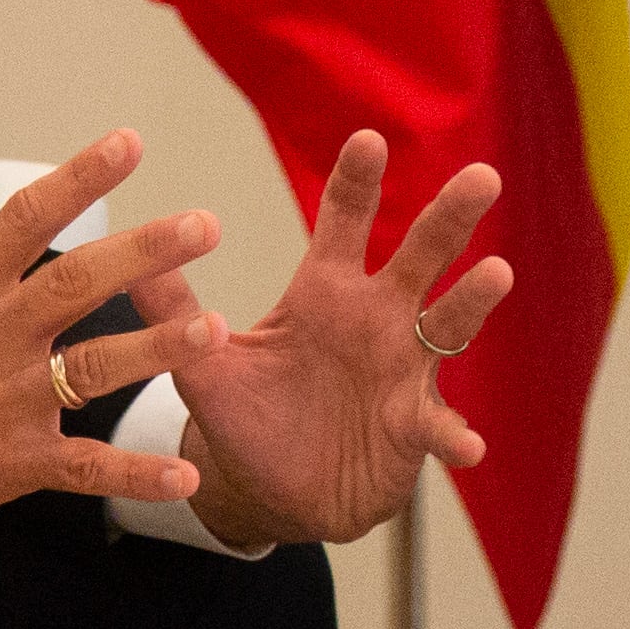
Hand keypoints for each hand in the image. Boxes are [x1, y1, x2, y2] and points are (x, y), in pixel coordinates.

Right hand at [0, 135, 225, 590]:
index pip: (24, 220)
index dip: (80, 178)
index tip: (130, 143)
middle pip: (74, 283)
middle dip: (144, 253)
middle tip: (206, 225)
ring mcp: (2, 405)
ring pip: (92, 370)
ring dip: (157, 350)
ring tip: (216, 331)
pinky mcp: (11, 466)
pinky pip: (83, 468)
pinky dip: (134, 476)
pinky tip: (186, 477)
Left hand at [151, 130, 512, 547]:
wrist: (275, 490)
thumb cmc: (249, 417)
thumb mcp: (206, 366)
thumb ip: (174, 313)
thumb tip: (132, 259)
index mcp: (326, 292)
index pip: (346, 221)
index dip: (358, 181)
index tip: (369, 139)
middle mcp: (376, 317)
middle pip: (419, 255)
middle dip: (449, 216)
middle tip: (481, 176)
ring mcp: (403, 370)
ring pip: (448, 324)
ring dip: (473, 299)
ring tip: (497, 273)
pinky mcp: (412, 426)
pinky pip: (439, 427)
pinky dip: (455, 435)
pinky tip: (470, 446)